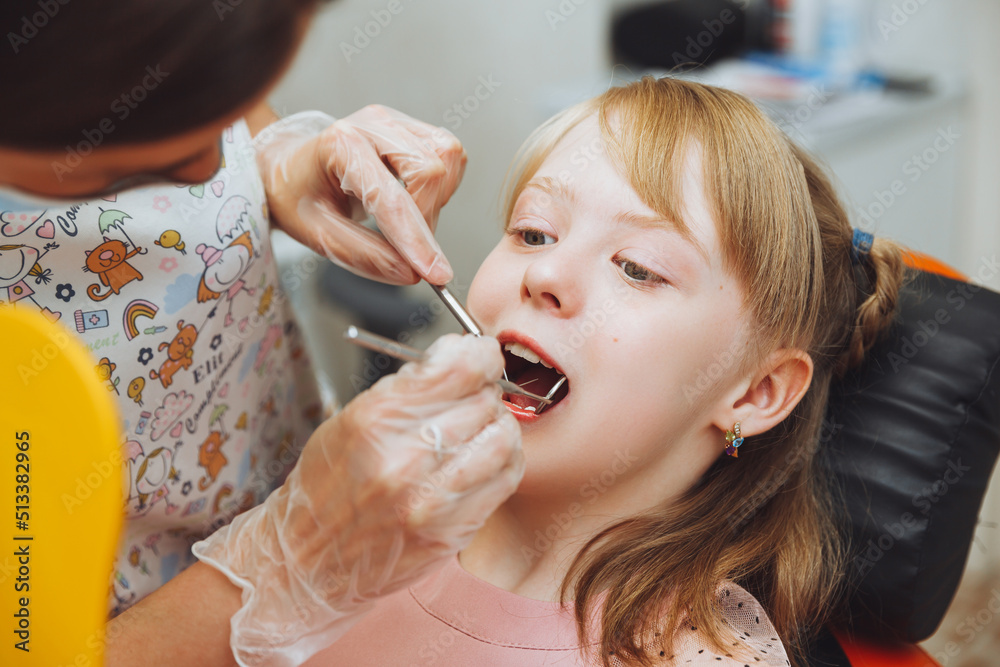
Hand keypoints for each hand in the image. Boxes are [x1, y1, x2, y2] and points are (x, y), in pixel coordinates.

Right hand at [193, 334, 522, 665]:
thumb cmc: (329, 485)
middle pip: (484, 400)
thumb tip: (462, 356)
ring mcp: (430, 498)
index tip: (481, 356)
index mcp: (376, 419)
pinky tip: (484, 460)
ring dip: (497, 427)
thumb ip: (409, 388)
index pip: (460, 368)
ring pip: (503, 437)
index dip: (481, 355)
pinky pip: (506, 478)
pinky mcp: (451, 530)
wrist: (309, 560)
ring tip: (478, 431)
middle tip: (470, 400)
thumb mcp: (352, 418)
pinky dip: (504, 461)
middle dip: (483, 393)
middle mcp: (404, 457)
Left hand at [255, 107, 465, 284]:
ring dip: (438, 201)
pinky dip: (441, 187)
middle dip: (427, 220)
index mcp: (340, 146)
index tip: (434, 274)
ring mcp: (396, 122)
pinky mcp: (413, 129)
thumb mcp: (317, 234)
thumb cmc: (297, 194)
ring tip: (407, 221)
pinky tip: (415, 200)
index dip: (416, 240)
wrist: (289, 166)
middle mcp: (373, 124)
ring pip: (448, 157)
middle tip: (408, 249)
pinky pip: (449, 156)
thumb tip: (410, 273)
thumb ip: (364, 255)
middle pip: (430, 170)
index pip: (391, 198)